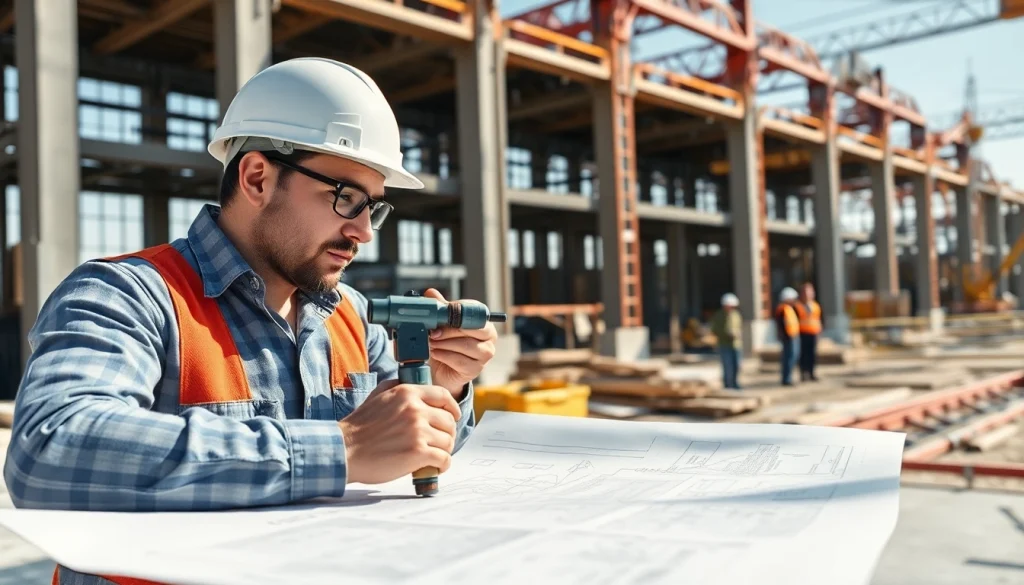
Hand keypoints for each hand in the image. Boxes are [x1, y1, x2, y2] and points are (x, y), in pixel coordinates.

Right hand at [338, 379, 460, 484]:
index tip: (453, 416)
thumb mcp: (377, 396)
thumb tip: (410, 385)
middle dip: (447, 433)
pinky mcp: (418, 453)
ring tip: (435, 456)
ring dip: (444, 451)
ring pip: (448, 441)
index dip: (452, 408)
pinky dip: (442, 465)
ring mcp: (418, 431)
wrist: (344, 450)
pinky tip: (434, 467)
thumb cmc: (358, 427)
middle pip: (449, 421)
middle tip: (440, 443)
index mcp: (407, 393)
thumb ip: (396, 387)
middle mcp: (415, 409)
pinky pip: (444, 459)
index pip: (443, 396)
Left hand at [422, 288, 497, 399]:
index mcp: (483, 321)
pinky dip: (444, 356)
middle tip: (432, 331)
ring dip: (444, 343)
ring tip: (431, 342)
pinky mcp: (476, 369)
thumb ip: (439, 308)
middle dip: (449, 330)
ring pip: (466, 345)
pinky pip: (460, 361)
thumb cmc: (446, 343)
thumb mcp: (442, 324)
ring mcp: (485, 355)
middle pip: (472, 329)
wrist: (442, 369)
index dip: (457, 312)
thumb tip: (430, 293)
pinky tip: (435, 353)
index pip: (475, 312)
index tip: (441, 314)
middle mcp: (489, 338)